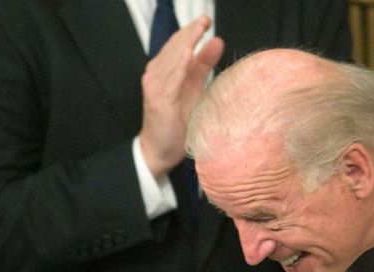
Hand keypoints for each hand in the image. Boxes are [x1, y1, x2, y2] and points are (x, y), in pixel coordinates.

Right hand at [139, 15, 223, 176]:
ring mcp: (155, 87)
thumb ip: (203, 66)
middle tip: (206, 18)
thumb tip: (218, 40)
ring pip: (172, 58)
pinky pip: (171, 79)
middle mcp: (155, 75)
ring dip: (186, 41)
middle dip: (190, 31)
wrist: (159, 151)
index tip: (206, 19)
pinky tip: (188, 53)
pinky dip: (179, 65)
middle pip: (174, 46)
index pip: (177, 43)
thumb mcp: (193, 89)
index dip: (191, 30)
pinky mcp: (159, 100)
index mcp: (163, 70)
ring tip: (199, 27)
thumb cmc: (176, 122)